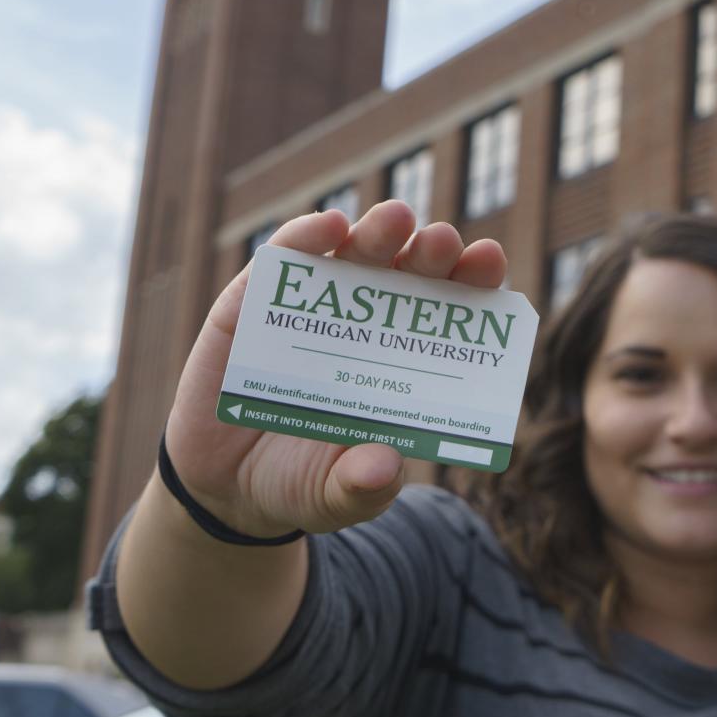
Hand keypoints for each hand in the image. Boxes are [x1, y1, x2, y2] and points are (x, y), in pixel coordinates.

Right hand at [161, 201, 507, 535]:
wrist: (227, 487)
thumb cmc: (302, 482)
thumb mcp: (336, 498)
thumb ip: (362, 488)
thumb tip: (383, 470)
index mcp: (405, 359)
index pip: (449, 310)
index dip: (472, 281)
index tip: (489, 259)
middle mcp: (366, 323)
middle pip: (407, 273)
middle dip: (430, 250)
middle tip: (443, 241)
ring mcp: (312, 309)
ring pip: (352, 253)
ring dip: (376, 232)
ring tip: (396, 219)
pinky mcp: (251, 305)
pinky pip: (281, 261)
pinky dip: (304, 237)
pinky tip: (328, 225)